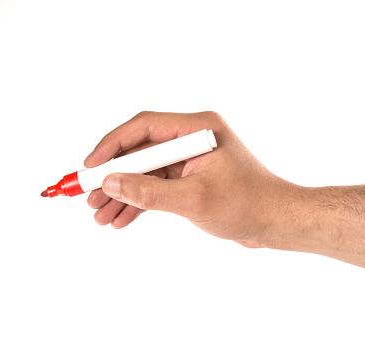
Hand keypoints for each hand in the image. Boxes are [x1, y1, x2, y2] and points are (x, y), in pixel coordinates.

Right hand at [83, 111, 296, 246]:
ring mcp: (190, 158)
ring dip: (123, 192)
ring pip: (146, 171)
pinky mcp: (190, 177)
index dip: (112, 146)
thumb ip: (150, 192)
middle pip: (141, 151)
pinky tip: (121, 218)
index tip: (90, 167)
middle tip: (88, 196)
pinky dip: (140, 201)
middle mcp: (192, 138)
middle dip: (114, 176)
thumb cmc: (248, 204)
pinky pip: (157, 185)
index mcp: (198, 128)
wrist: (276, 222)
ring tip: (100, 214)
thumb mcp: (194, 199)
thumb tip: (111, 183)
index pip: (144, 127)